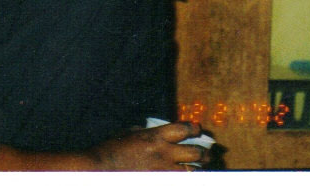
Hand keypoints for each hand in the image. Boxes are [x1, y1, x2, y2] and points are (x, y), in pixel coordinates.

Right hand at [94, 122, 210, 170]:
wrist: (101, 169)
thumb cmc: (111, 149)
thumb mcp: (128, 133)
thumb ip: (145, 132)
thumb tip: (154, 132)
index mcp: (155, 136)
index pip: (184, 129)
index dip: (194, 129)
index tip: (198, 130)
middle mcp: (163, 154)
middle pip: (195, 153)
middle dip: (206, 154)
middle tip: (209, 154)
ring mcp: (163, 172)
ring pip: (192, 172)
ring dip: (199, 170)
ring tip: (203, 169)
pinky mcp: (161, 182)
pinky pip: (180, 181)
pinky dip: (185, 179)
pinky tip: (188, 177)